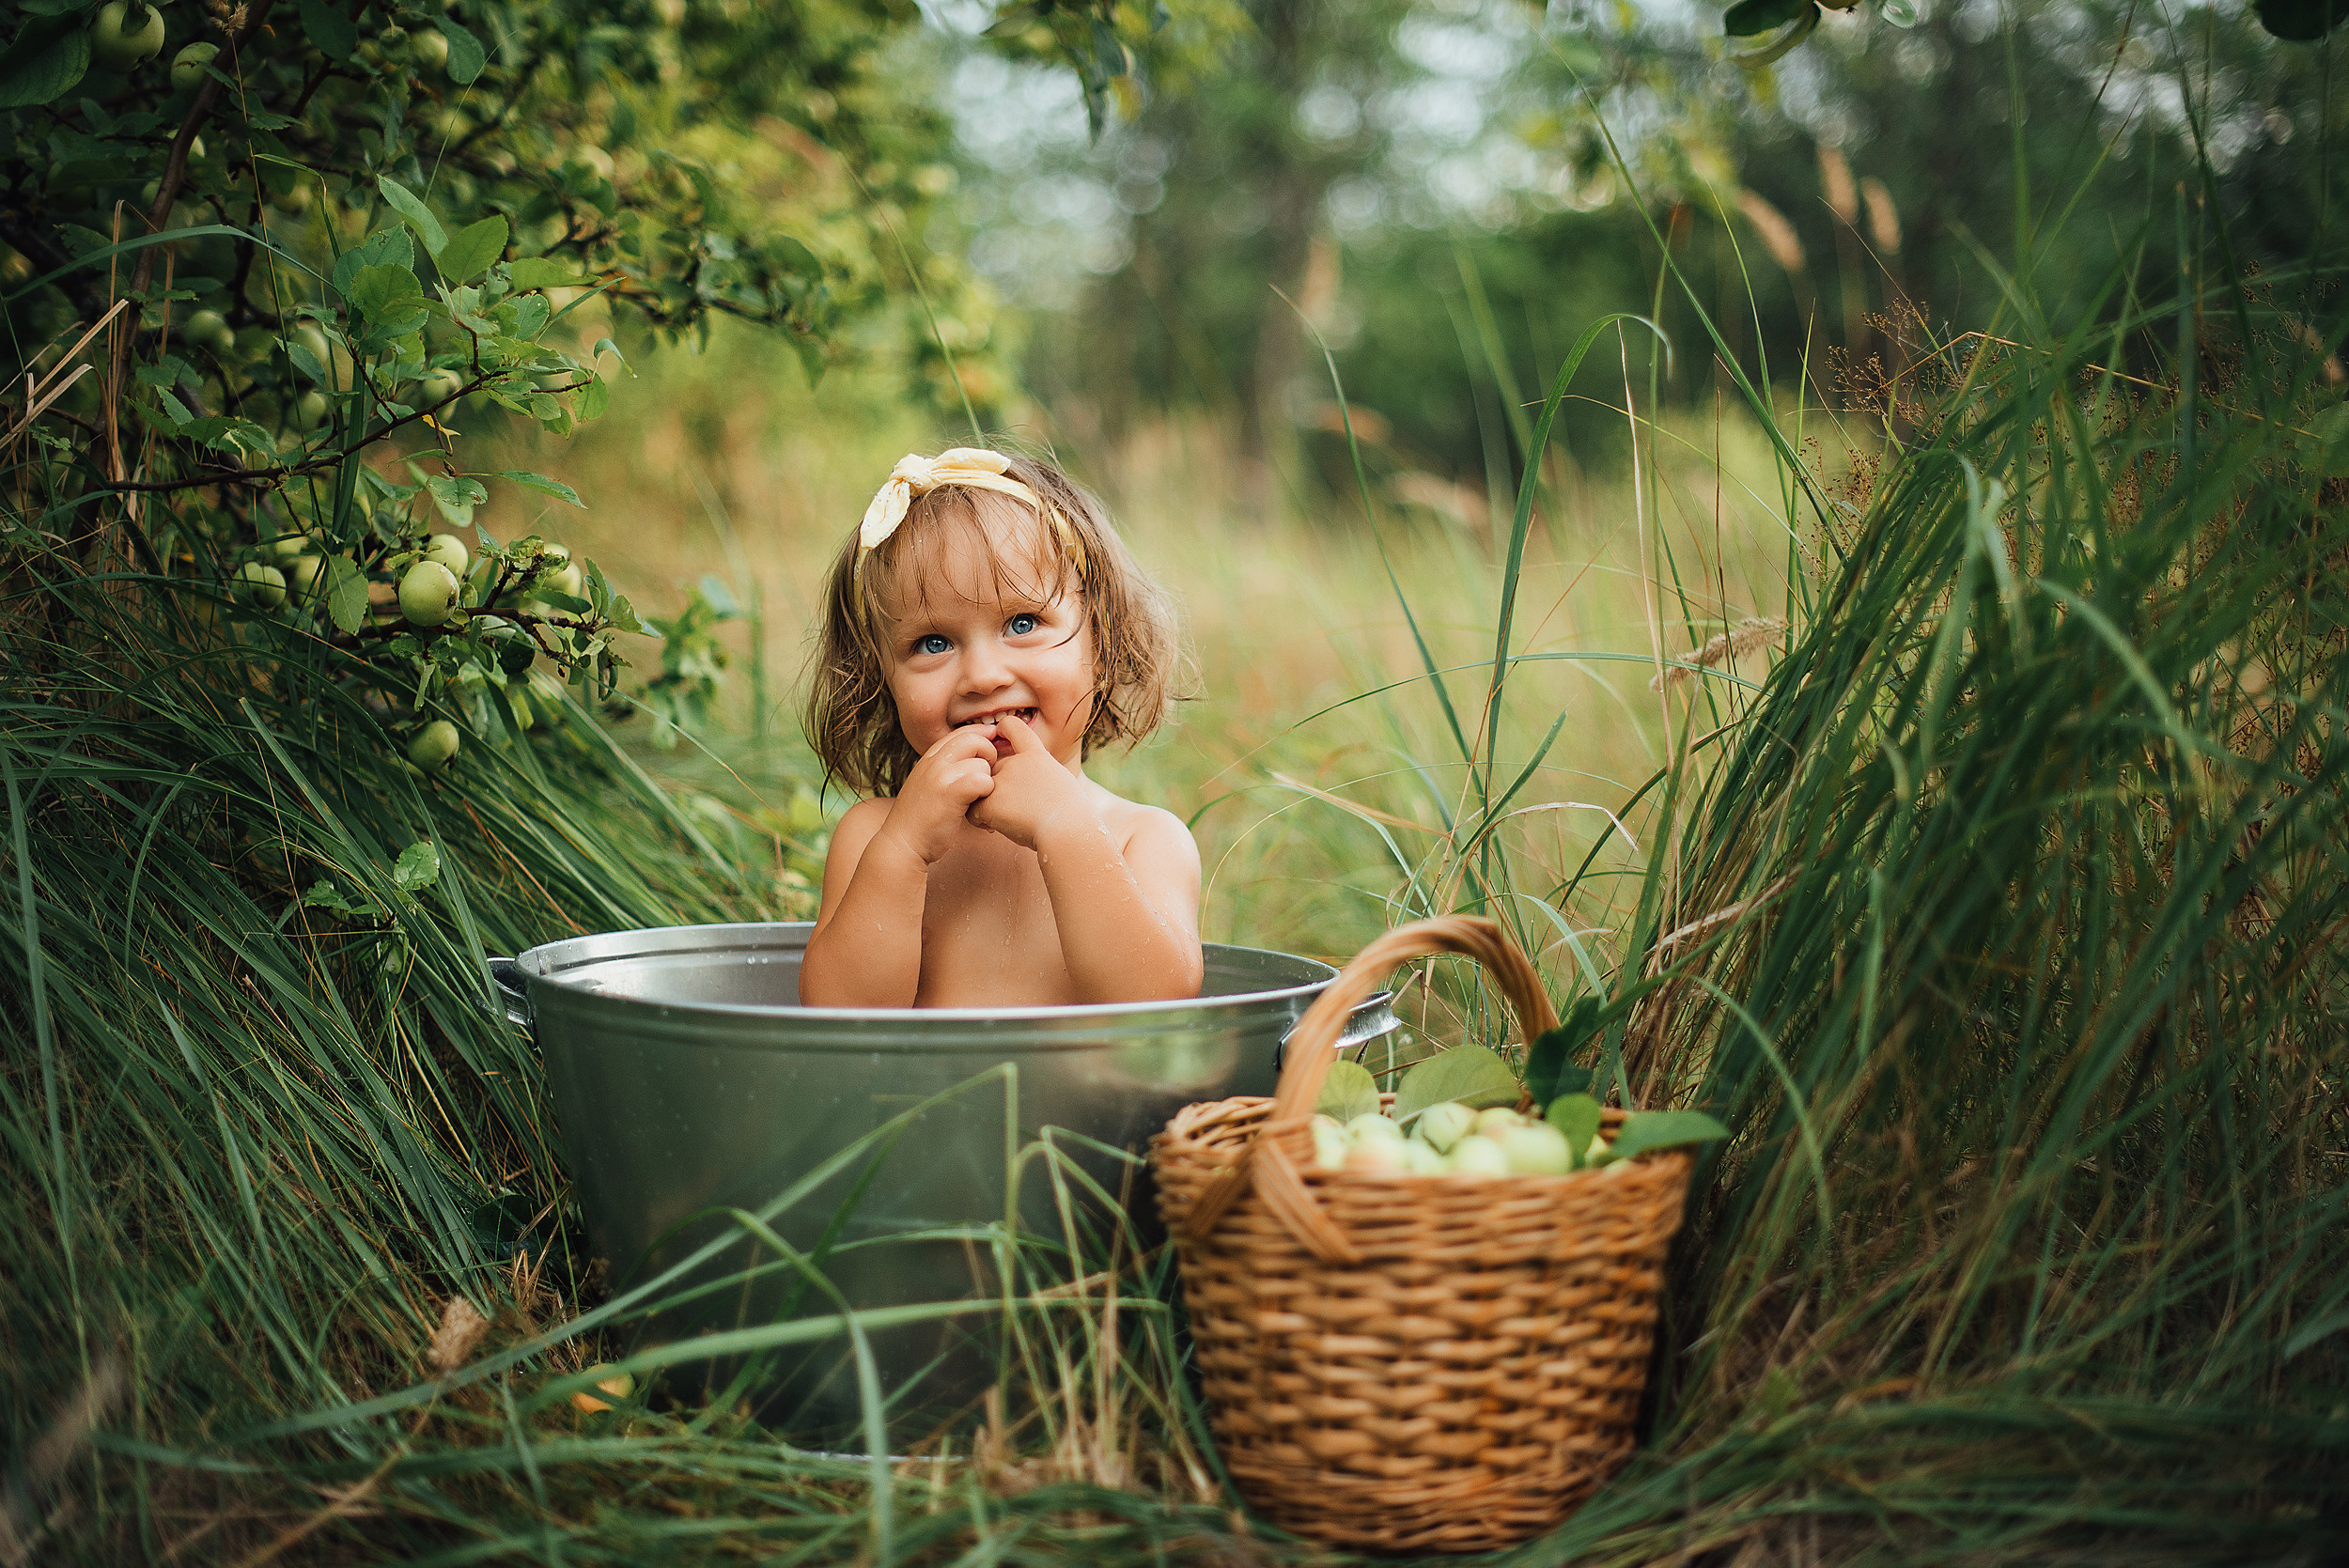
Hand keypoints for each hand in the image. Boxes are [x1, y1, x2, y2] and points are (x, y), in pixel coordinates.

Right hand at [877, 725, 997, 864]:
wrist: (902, 844)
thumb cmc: (921, 819)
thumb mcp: (929, 784)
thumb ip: (947, 768)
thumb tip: (975, 757)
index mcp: (929, 757)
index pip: (963, 732)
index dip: (982, 738)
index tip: (990, 754)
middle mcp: (934, 761)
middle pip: (975, 739)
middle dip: (989, 755)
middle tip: (987, 777)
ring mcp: (940, 775)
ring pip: (982, 763)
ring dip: (988, 782)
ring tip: (980, 799)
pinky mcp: (950, 793)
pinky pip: (983, 781)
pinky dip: (986, 795)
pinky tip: (979, 808)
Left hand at [968, 713, 1092, 849]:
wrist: (1068, 830)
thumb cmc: (1071, 816)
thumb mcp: (1061, 784)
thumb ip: (1039, 777)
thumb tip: (1027, 789)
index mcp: (1037, 756)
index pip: (1014, 727)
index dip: (1003, 728)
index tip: (999, 734)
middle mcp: (1016, 763)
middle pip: (996, 768)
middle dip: (998, 786)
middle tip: (1013, 808)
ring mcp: (1001, 781)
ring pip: (981, 788)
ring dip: (988, 802)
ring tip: (1003, 819)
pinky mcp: (989, 801)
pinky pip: (972, 809)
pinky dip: (980, 820)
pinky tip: (994, 827)